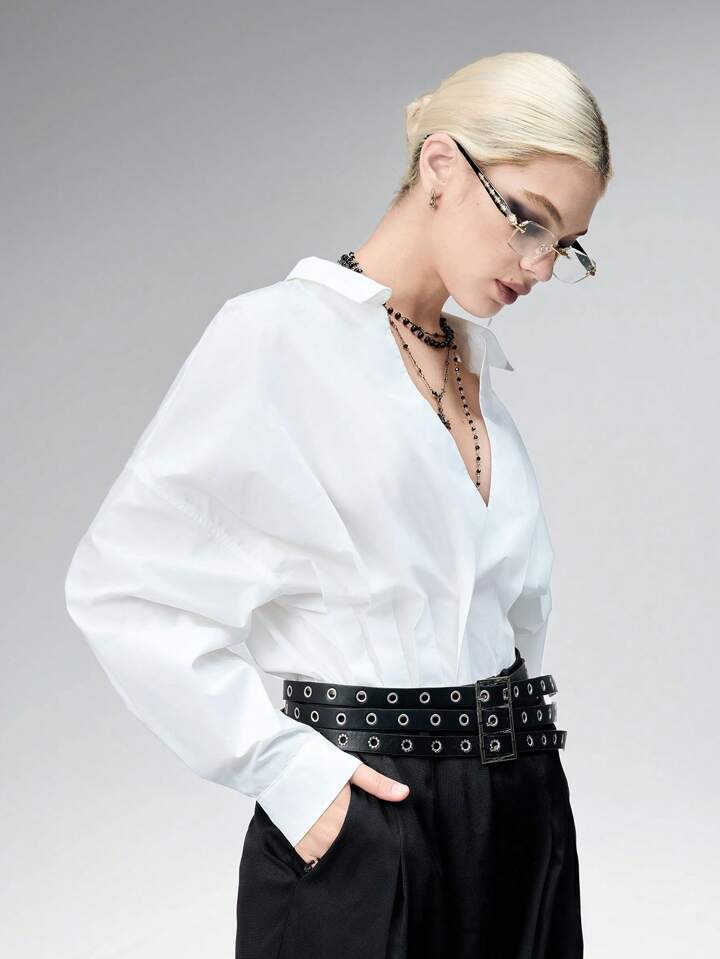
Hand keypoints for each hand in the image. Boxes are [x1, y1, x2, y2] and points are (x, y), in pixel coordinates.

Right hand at [293, 761, 409, 864]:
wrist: (276, 761)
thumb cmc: (312, 761)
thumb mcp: (348, 767)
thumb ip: (377, 783)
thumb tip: (404, 793)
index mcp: (344, 816)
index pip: (366, 839)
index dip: (372, 840)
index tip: (376, 839)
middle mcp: (328, 835)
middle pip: (350, 850)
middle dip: (356, 846)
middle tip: (356, 835)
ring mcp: (310, 842)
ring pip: (332, 857)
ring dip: (338, 851)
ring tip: (339, 840)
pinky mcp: (295, 845)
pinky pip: (312, 861)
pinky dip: (319, 856)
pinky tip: (322, 844)